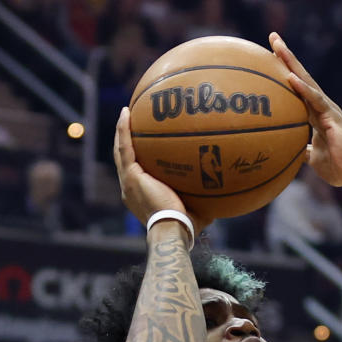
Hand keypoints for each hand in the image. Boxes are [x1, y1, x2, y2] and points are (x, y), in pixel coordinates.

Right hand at [115, 109, 206, 230]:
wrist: (173, 229)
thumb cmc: (187, 226)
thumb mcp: (197, 208)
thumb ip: (203, 197)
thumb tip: (221, 188)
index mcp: (141, 195)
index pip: (136, 172)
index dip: (137, 157)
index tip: (144, 145)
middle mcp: (130, 188)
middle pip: (125, 159)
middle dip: (126, 140)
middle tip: (132, 122)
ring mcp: (128, 181)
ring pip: (120, 150)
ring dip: (121, 130)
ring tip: (126, 111)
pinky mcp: (130, 175)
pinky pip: (124, 147)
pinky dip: (123, 129)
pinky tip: (126, 111)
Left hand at [268, 33, 341, 186]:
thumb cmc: (338, 167)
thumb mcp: (313, 158)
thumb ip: (302, 150)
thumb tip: (288, 152)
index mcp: (315, 113)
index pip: (297, 88)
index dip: (285, 71)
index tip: (269, 56)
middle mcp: (322, 106)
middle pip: (301, 77)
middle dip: (286, 57)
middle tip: (273, 37)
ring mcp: (328, 109)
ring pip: (307, 82)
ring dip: (292, 63)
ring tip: (278, 46)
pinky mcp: (333, 117)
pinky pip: (315, 100)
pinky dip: (303, 89)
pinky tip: (290, 77)